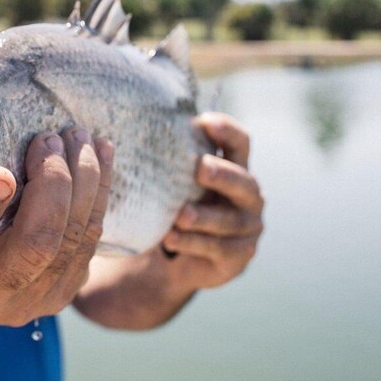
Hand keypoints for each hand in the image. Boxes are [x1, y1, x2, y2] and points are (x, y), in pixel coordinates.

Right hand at [0, 88, 113, 327]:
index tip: (0, 172)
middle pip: (32, 248)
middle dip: (51, 187)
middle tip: (50, 138)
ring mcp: (28, 302)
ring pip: (70, 243)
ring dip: (84, 183)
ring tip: (79, 136)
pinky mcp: (64, 293)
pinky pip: (91, 243)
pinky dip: (100, 195)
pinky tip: (100, 156)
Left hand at [161, 112, 263, 290]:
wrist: (181, 259)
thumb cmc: (180, 206)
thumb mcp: (177, 183)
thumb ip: (171, 160)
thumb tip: (131, 130)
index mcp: (235, 168)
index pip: (240, 143)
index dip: (227, 131)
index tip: (204, 122)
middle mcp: (249, 196)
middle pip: (243, 182)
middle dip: (223, 175)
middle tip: (201, 168)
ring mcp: (249, 227)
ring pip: (229, 220)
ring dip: (203, 217)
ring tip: (179, 216)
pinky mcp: (240, 256)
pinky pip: (218, 248)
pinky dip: (193, 243)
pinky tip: (171, 238)